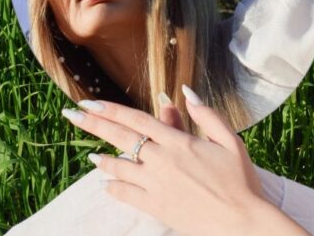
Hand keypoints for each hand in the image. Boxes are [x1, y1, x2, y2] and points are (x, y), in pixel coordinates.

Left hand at [62, 86, 304, 235]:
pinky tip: (107, 184)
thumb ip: (206, 114)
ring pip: (120, 167)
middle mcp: (163, 160)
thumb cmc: (241, 180)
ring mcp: (157, 185)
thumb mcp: (230, 140)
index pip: (136, 120)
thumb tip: (185, 92)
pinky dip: (114, 188)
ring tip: (91, 157)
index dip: (110, 110)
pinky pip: (127, 195)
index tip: (89, 103)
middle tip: (70, 116)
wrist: (243, 221)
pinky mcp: (156, 207)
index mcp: (179, 141)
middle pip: (120, 137)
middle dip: (92, 124)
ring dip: (103, 160)